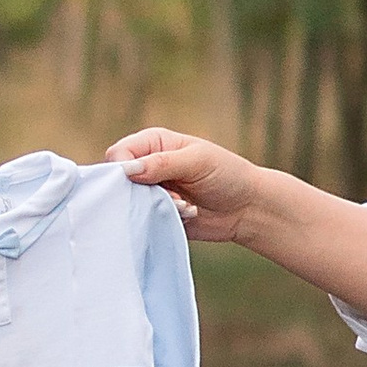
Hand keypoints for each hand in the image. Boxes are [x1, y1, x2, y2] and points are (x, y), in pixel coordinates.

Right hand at [107, 126, 269, 243]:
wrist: (248, 208)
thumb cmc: (227, 175)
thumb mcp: (197, 161)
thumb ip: (162, 163)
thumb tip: (127, 171)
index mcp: (154, 144)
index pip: (119, 154)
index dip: (121, 168)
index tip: (140, 181)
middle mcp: (148, 167)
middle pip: (119, 181)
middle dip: (140, 192)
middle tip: (172, 197)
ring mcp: (151, 193)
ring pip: (130, 204)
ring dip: (156, 207)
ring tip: (184, 206)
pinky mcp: (157, 215)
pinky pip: (144, 222)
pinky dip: (163, 221)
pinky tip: (187, 215)